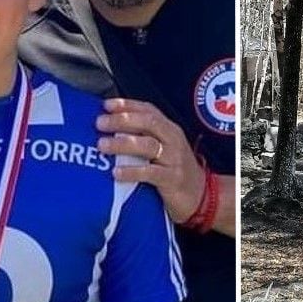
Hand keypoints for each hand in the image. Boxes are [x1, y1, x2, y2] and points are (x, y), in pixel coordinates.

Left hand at [96, 99, 204, 223]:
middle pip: (148, 123)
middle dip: (122, 120)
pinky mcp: (173, 179)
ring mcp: (174, 159)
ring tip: (103, 145)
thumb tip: (109, 131)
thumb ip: (142, 138)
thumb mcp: (163, 149)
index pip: (148, 110)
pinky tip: (116, 172)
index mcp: (169, 129)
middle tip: (100, 123)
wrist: (202, 196)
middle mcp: (173, 140)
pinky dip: (132, 171)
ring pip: (148, 145)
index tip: (106, 105)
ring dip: (123, 143)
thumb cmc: (174, 171)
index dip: (127, 105)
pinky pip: (151, 173)